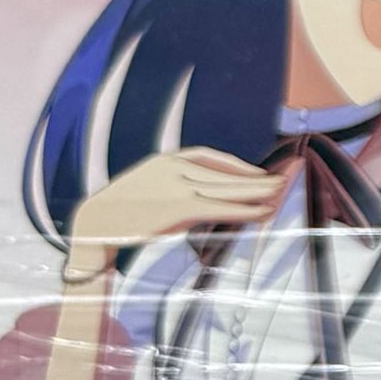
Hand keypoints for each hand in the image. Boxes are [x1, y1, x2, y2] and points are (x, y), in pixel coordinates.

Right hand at [63, 147, 280, 278]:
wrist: (94, 223)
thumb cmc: (122, 210)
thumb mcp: (148, 184)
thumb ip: (175, 182)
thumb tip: (201, 192)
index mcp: (165, 159)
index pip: (209, 156)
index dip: (237, 165)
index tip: (256, 172)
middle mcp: (174, 168)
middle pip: (226, 171)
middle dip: (258, 175)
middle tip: (286, 176)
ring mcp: (177, 187)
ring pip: (228, 189)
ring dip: (258, 192)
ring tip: (281, 194)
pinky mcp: (178, 209)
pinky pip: (221, 208)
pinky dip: (246, 210)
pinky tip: (264, 213)